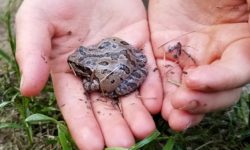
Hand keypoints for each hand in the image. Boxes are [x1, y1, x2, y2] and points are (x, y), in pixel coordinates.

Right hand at [15, 0, 161, 148]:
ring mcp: (119, 61)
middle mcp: (96, 72)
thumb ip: (33, 55)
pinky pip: (147, 70)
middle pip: (106, 105)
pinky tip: (157, 103)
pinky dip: (153, 87)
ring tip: (144, 131)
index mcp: (70, 72)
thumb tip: (28, 89)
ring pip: (129, 93)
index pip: (77, 105)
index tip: (93, 147)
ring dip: (137, 113)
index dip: (84, 127)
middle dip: (114, 126)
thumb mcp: (36, 22)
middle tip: (124, 145)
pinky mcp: (138, 46)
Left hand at [149, 0, 249, 130]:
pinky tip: (159, 108)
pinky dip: (162, 98)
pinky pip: (165, 82)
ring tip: (173, 118)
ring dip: (183, 109)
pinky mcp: (166, 58)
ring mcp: (191, 60)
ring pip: (192, 93)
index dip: (221, 80)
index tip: (196, 80)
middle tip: (182, 103)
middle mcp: (218, 58)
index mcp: (241, 43)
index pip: (237, 71)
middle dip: (202, 102)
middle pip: (217, 91)